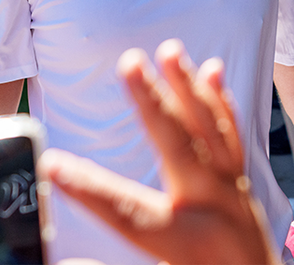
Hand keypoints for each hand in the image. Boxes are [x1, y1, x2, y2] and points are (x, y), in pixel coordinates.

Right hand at [39, 39, 278, 264]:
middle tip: (128, 62)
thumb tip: (68, 260)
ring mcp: (232, 193)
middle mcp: (214, 210)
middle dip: (150, 102)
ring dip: (187, 87)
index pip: (128, 211)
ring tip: (169, 50)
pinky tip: (211, 70)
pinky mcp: (241, 184)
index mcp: (188, 244)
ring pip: (209, 131)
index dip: (88, 187)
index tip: (53, 163)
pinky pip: (233, 136)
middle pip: (177, 148)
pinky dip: (221, 101)